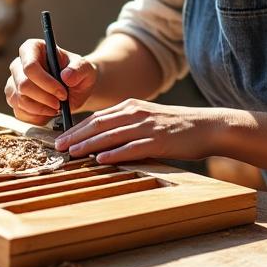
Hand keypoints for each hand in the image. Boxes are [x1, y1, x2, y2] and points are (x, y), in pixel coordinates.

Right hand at [4, 39, 97, 125]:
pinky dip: (37, 117)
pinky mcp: (14, 100)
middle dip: (45, 98)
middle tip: (61, 103)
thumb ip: (79, 69)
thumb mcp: (85, 68)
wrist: (74, 88)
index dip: (46, 83)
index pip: (30, 66)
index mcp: (33, 48)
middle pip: (23, 85)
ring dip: (41, 109)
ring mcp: (13, 83)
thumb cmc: (77, 74)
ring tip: (57, 108)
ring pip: (19, 100)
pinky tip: (49, 113)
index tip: (63, 93)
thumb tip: (66, 76)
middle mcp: (18, 64)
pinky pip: (19, 112)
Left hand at [53, 99, 227, 164]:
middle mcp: (135, 113)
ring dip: (89, 145)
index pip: (97, 117)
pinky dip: (115, 153)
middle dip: (76, 136)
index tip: (61, 139)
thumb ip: (126, 125)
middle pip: (98, 125)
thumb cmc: (176, 126)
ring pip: (111, 136)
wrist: (208, 126)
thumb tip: (101, 140)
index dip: (76, 128)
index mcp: (131, 106)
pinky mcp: (159, 141)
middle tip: (58, 148)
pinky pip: (132, 148)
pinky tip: (101, 160)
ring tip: (72, 154)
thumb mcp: (147, 118)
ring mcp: (147, 127)